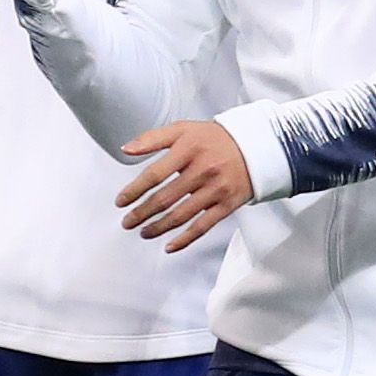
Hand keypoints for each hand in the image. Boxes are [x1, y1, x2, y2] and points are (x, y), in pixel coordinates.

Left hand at [116, 119, 254, 249]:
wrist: (255, 146)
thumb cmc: (214, 138)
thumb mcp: (183, 129)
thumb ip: (152, 138)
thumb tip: (125, 149)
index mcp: (188, 149)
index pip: (155, 174)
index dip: (134, 190)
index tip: (121, 201)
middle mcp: (202, 169)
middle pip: (165, 198)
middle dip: (142, 213)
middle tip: (127, 222)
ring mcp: (216, 189)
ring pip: (181, 215)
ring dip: (158, 227)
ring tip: (143, 232)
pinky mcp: (227, 205)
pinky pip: (202, 226)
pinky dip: (184, 239)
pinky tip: (169, 245)